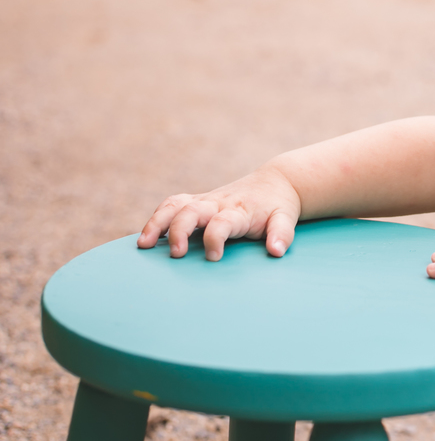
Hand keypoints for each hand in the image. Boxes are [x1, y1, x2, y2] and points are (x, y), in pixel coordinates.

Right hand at [136, 166, 302, 260]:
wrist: (276, 183)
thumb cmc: (278, 206)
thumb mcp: (286, 218)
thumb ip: (282, 233)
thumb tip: (276, 251)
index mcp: (239, 210)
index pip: (222, 222)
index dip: (215, 238)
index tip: (213, 257)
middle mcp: (218, 203)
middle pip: (191, 211)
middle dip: (179, 231)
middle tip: (176, 254)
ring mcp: (205, 200)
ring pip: (174, 205)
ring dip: (157, 222)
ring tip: (143, 245)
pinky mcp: (197, 200)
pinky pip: (172, 204)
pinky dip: (157, 217)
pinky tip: (146, 237)